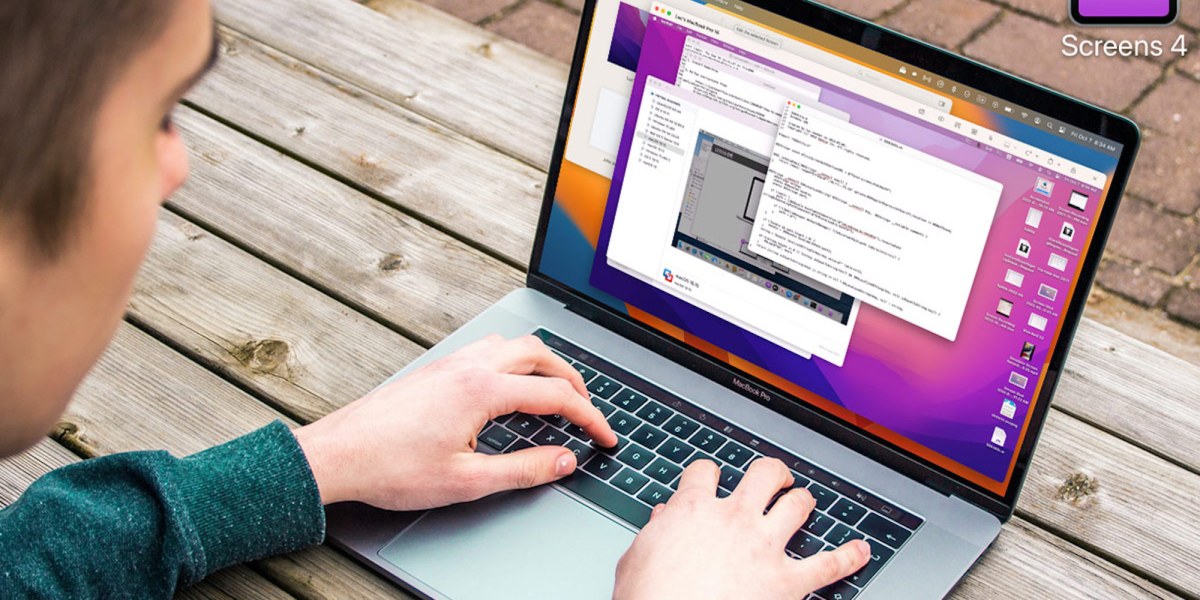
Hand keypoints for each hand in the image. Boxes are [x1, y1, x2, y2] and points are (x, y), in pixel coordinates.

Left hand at [293, 334, 617, 509]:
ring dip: (542, 364)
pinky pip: (488, 349)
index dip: (589, 417)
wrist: (338, 454)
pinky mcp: (435, 369)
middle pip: (540, 356)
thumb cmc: (390, 467)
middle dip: (572, 380)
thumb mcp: (466, 481)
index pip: (556, 396)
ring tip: (554, 391)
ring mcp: (450, 363)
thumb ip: (523, 470)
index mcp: (483, 391)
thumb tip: (563, 461)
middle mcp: (469, 367)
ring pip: (513, 345)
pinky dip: (513, 362)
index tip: (604, 436)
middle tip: (586, 408)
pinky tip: (508, 385)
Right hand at [614, 458, 869, 599]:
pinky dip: (849, 557)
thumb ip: (654, 532)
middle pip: (763, 475)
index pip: (705, 471)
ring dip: (803, 501)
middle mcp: (734, 519)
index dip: (708, 473)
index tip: (711, 479)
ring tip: (804, 501)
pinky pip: (828, 565)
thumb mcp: (636, 559)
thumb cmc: (649, 598)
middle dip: (772, 473)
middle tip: (774, 479)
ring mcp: (764, 547)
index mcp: (693, 510)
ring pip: (798, 506)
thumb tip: (663, 518)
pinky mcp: (787, 582)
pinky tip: (860, 551)